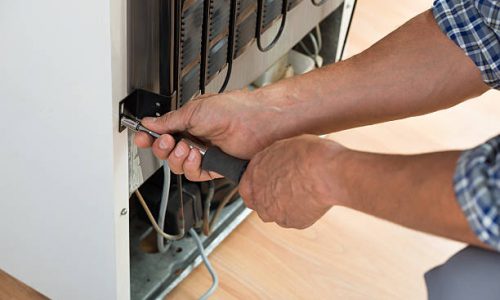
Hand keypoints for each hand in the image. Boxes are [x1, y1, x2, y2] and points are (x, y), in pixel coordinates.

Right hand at [134, 89, 293, 180]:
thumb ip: (169, 121)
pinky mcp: (213, 167)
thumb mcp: (194, 111)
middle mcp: (195, 139)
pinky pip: (193, 174)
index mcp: (188, 123)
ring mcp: (203, 154)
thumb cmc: (231, 109)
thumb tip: (150, 123)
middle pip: (166, 153)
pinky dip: (191, 166)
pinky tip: (196, 156)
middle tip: (166, 141)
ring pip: (177, 165)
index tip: (140, 137)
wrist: (254, 122)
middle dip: (161, 148)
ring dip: (177, 158)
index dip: (149, 138)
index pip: (162, 133)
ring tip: (187, 147)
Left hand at [239, 135, 345, 228]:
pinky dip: (303, 211)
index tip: (269, 181)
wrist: (325, 173)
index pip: (246, 186)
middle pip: (260, 202)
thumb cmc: (307, 155)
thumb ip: (271, 160)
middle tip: (289, 186)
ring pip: (277, 212)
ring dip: (286, 205)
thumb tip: (274, 163)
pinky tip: (312, 198)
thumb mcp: (282, 147)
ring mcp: (275, 213)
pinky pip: (295, 218)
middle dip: (271, 197)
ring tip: (304, 190)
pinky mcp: (293, 223)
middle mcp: (259, 197)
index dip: (259, 184)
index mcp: (253, 175)